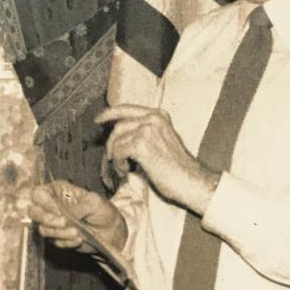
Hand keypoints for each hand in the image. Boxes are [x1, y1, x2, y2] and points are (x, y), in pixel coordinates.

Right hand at [24, 181, 126, 252]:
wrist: (111, 231)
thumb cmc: (102, 210)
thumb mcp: (94, 202)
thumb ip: (77, 206)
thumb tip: (64, 214)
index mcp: (58, 191)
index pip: (38, 194)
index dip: (44, 203)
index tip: (59, 211)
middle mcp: (52, 207)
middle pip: (33, 212)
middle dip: (47, 219)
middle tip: (64, 223)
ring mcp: (53, 224)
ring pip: (42, 229)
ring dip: (59, 233)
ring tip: (77, 233)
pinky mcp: (58, 238)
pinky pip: (54, 242)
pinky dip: (67, 242)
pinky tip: (79, 239)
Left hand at [95, 105, 218, 213]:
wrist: (191, 180)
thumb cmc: (177, 167)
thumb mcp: (163, 139)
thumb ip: (146, 132)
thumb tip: (120, 135)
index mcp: (159, 115)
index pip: (127, 108)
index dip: (109, 113)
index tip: (97, 120)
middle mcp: (153, 119)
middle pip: (119, 126)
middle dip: (111, 143)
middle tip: (111, 158)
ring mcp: (147, 130)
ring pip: (117, 140)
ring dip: (116, 157)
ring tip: (124, 168)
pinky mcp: (142, 145)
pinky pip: (118, 151)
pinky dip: (119, 163)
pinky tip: (127, 170)